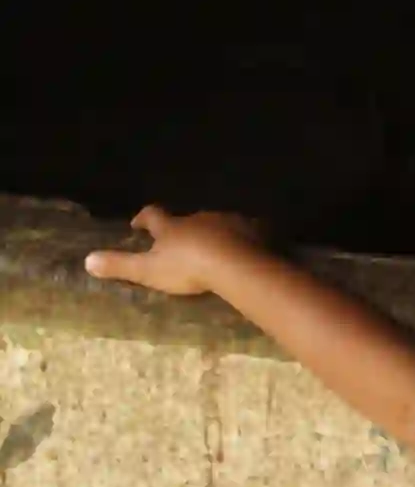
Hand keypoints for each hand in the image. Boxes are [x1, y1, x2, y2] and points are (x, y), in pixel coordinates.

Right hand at [85, 206, 261, 295]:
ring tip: (214, 248)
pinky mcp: (255, 230)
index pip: (153, 215)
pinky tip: (247, 249)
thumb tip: (87, 261)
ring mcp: (229, 221)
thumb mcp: (148, 270)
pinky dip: (245, 238)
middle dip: (184, 228)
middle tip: (181, 241)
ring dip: (215, 233)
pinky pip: (249, 231)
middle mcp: (199, 217)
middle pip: (188, 219)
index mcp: (172, 226)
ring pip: (218, 223)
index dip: (144, 218)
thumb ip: (120, 265)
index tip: (138, 224)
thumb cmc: (189, 268)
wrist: (237, 265)